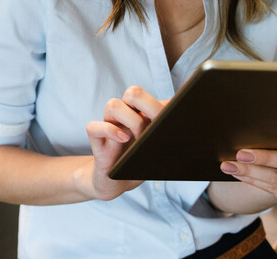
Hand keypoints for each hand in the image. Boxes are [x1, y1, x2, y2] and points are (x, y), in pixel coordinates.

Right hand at [84, 86, 166, 200]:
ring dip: (131, 120)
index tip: (173, 113)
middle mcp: (125, 116)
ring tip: (139, 138)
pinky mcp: (97, 142)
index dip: (162, 100)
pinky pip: (93, 127)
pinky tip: (123, 140)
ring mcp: (110, 127)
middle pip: (133, 92)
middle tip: (156, 124)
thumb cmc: (139, 163)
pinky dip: (109, 130)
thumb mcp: (158, 147)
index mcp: (141, 114)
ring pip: (113, 105)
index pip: (153, 94)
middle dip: (148, 105)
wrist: (116, 184)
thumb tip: (183, 114)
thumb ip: (168, 129)